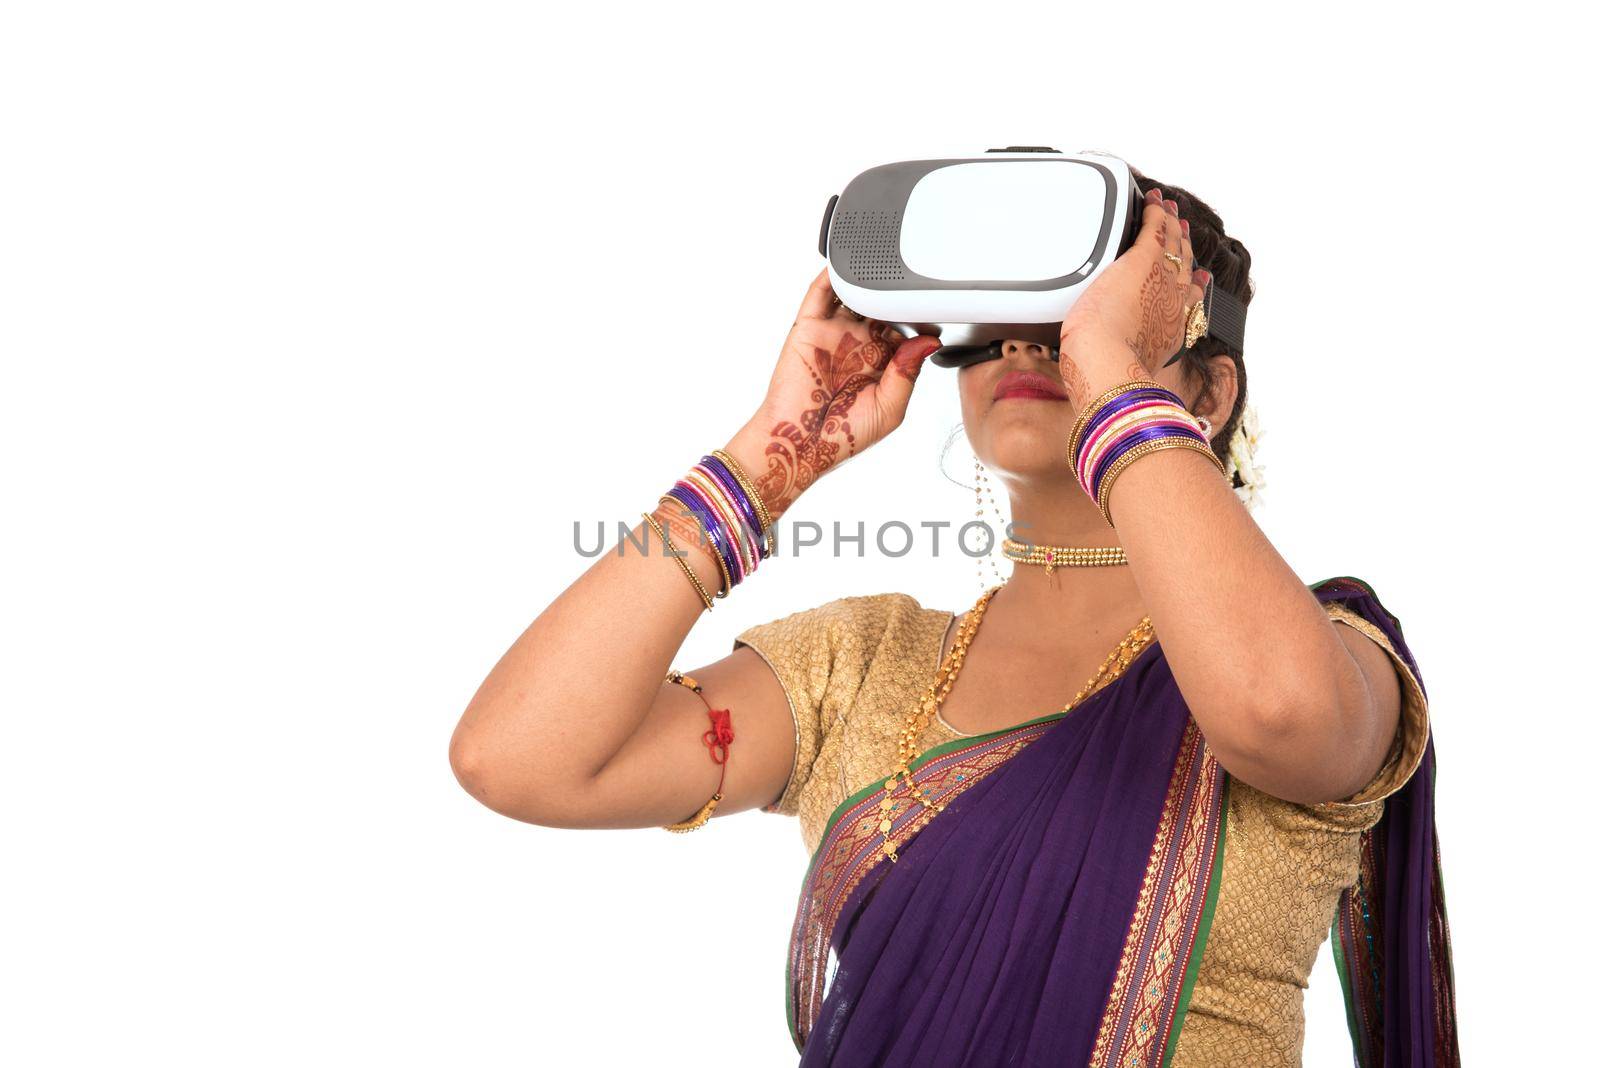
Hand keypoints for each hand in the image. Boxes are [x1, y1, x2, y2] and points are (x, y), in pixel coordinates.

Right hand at [723, 267, 942, 519]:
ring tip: (884, 263)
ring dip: (867, 278)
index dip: (921, 315)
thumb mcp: (889, 409)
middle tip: (913, 280)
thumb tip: (927, 342)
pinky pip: (820, 293)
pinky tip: (846, 260)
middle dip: (897, 291)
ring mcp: (835, 333)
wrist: (799, 444)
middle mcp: (859, 344)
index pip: (907, 328)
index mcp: (882, 363)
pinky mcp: (809, 328)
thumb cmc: (843, 436)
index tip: (938, 306)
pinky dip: (833, 274)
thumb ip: (908, 374)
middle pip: (883, 305)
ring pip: (854, 293)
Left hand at [1054, 188, 1212, 405]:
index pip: (1190, 303)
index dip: (1195, 287)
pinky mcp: (1143, 260)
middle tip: (1182, 231)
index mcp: (1172, 331)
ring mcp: (1162, 280)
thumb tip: (1093, 372)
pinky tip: (1154, 200)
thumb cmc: (1105, 374)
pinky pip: (1156, 227)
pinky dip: (1156, 211)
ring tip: (1168, 209)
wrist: (1107, 363)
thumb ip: (1115, 366)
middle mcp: (1174, 303)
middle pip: (1185, 268)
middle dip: (1184, 249)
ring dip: (1171, 223)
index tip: (1198, 277)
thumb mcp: (1121, 370)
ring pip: (1173, 245)